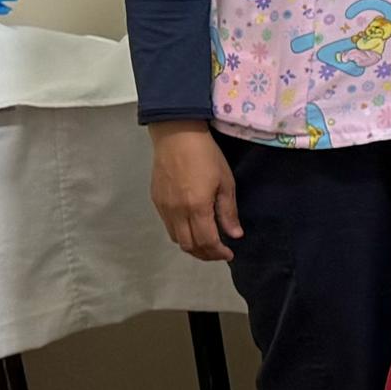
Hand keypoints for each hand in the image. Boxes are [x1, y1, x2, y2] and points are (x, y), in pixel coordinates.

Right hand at [147, 120, 241, 260]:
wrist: (176, 135)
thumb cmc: (206, 156)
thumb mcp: (225, 182)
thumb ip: (228, 211)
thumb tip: (235, 234)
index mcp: (196, 207)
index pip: (206, 242)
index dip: (218, 253)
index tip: (229, 254)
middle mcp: (176, 212)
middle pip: (189, 246)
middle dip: (205, 254)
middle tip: (219, 252)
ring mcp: (163, 207)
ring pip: (176, 238)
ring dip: (192, 245)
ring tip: (207, 242)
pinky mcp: (156, 200)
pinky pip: (168, 226)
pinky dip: (181, 233)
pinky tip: (192, 227)